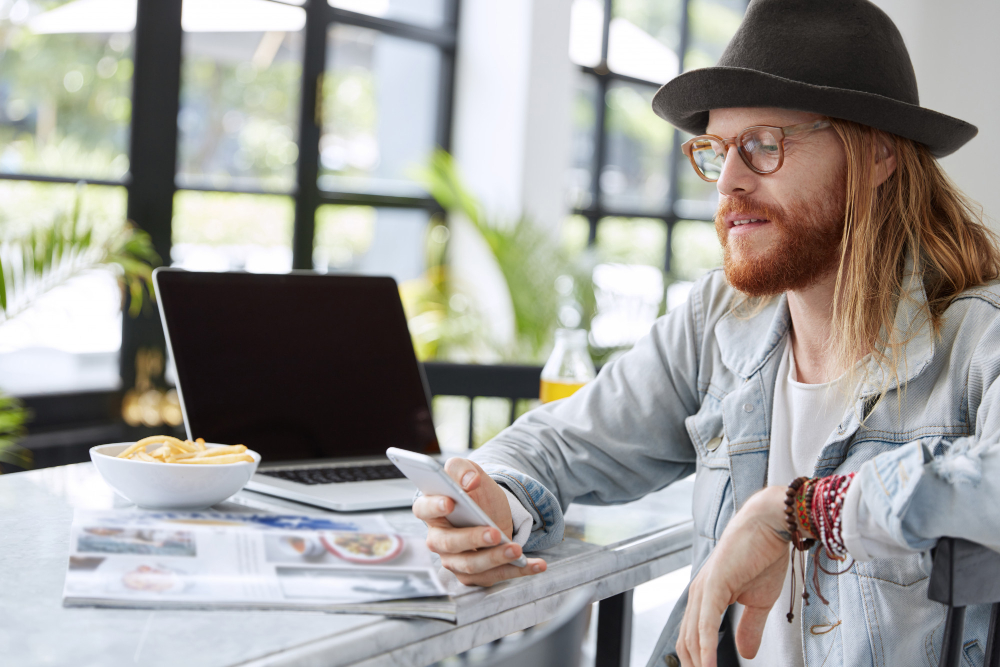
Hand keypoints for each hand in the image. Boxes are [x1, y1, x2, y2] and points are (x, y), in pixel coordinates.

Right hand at [411, 457, 546, 585]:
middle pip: (449, 544)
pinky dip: (518, 571)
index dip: (434, 507)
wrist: (493, 512)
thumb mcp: (469, 472)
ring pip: (471, 565)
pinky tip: (538, 564)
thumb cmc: (475, 493)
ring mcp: (455, 560)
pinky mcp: (474, 575)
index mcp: (432, 511)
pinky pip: (494, 576)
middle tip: (494, 533)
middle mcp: (439, 540)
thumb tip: (470, 481)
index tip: (450, 502)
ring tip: (516, 550)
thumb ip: (462, 468)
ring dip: (495, 558)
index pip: (424, 510)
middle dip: (473, 539)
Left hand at [676, 486, 791, 666]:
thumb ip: (749, 628)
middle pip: (686, 643)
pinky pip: (705, 624)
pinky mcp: (712, 586)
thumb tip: (746, 654)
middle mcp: (698, 594)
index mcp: (705, 597)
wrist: (770, 524)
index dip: (697, 662)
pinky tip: (709, 666)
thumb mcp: (760, 602)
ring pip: (692, 637)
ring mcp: (703, 590)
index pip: (691, 638)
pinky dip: (706, 648)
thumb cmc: (764, 555)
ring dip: (699, 664)